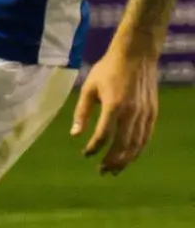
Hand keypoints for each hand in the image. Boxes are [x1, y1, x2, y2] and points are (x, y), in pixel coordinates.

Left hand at [71, 42, 159, 174]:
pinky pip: (146, 136)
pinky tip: (129, 157)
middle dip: (112, 161)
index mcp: (114, 105)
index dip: (94, 148)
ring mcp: (145, 113)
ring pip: (137, 144)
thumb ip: (81, 112)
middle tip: (102, 172)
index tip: (86, 155)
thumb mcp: (88, 88)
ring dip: (126, 160)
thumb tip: (74, 135)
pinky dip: (138, 149)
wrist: (136, 55)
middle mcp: (132, 112)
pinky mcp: (153, 112)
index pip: (104, 135)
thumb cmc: (107, 70)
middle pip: (123, 145)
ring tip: (115, 170)